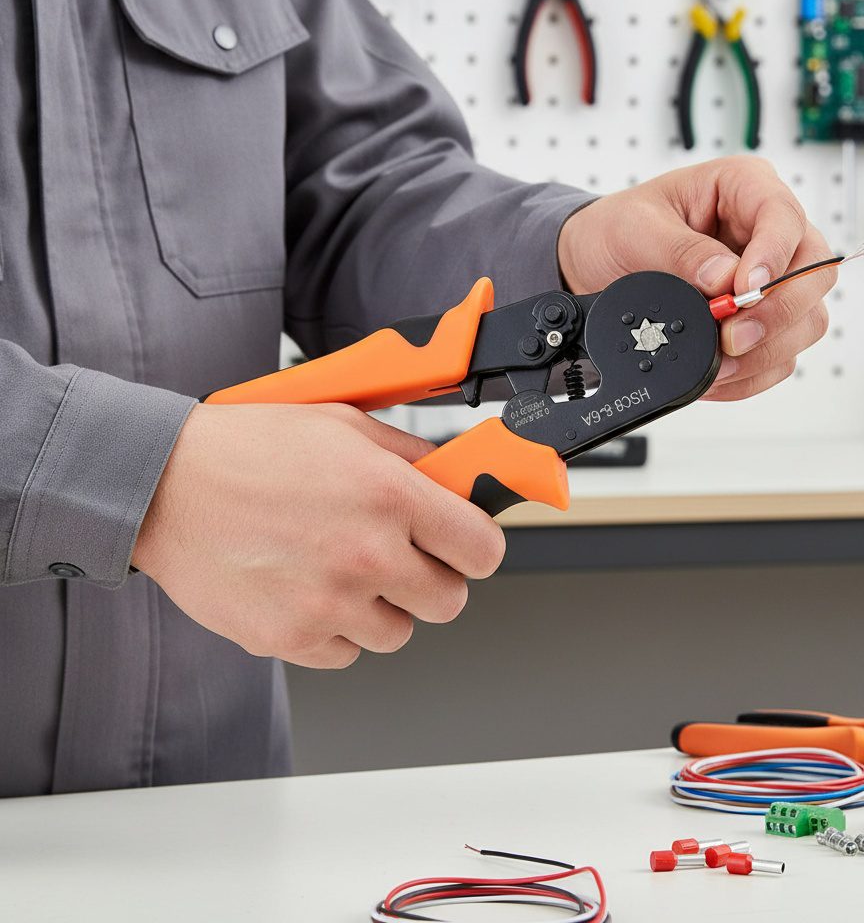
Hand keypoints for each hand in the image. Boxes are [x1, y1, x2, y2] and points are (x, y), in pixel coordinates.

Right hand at [133, 403, 504, 668]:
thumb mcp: (344, 424)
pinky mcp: (290, 638)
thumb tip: (454, 479)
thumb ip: (410, 457)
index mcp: (389, 496)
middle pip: (448, 601)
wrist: (164, 485)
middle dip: (432, 578)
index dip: (476, 547)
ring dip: (382, 606)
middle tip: (401, 555)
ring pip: (397, 633)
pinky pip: (345, 654)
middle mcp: (366, 554)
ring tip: (342, 568)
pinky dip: (336, 629)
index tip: (464, 545)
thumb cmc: (249, 450)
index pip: (483, 550)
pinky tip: (310, 589)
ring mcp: (328, 604)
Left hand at [558, 156, 835, 399]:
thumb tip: (722, 278)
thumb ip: (680, 251)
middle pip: (814, 273)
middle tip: (731, 336)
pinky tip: (718, 373)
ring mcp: (772, 281)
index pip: (784, 217)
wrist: (596, 265)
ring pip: (807, 320)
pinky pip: (780, 356)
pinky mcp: (762, 323)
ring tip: (719, 360)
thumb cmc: (619, 230)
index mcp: (744, 189)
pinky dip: (752, 373)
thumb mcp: (635, 228)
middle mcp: (769, 234)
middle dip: (776, 312)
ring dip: (767, 349)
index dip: (773, 256)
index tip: (744, 289)